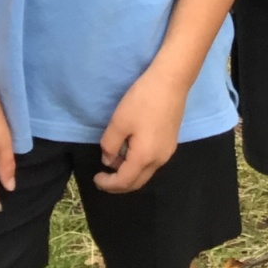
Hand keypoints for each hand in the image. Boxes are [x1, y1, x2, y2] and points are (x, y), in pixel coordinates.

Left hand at [94, 65, 185, 194]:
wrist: (171, 82)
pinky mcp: (170, 142)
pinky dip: (138, 164)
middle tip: (103, 178)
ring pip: (146, 172)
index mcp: (145, 158)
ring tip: (114, 161)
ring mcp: (167, 152)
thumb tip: (109, 160)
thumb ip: (110, 145)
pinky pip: (152, 162)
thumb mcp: (119, 121)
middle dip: (119, 184)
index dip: (109, 184)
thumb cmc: (142, 101)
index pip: (125, 181)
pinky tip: (129, 150)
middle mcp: (159, 160)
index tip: (96, 178)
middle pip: (137, 182)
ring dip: (129, 173)